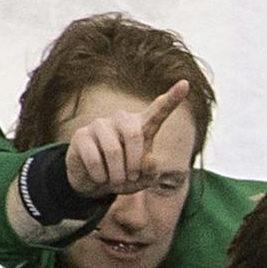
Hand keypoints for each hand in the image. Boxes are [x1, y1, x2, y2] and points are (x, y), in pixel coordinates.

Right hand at [64, 80, 188, 198]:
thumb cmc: (123, 177)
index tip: (185, 84)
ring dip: (117, 174)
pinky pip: (94, 160)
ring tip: (115, 180)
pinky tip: (99, 177)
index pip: (159, 111)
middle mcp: (121, 120)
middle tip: (131, 177)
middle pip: (134, 134)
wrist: (93, 183)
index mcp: (141, 127)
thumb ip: (151, 173)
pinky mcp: (81, 135)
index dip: (172, 98)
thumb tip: (150, 160)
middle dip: (134, 163)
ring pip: (113, 150)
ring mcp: (99, 125)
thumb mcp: (141, 180)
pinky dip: (100, 177)